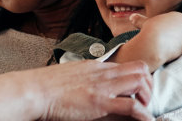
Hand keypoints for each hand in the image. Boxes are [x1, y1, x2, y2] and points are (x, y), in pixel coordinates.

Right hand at [29, 60, 153, 120]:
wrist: (34, 91)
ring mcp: (103, 87)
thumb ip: (83, 78)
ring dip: (147, 97)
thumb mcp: (69, 76)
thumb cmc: (45, 87)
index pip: (127, 65)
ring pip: (140, 82)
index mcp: (95, 67)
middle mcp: (103, 73)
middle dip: (148, 86)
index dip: (138, 78)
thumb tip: (86, 86)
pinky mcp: (100, 102)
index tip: (137, 92)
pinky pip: (132, 106)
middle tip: (143, 101)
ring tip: (143, 110)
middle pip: (140, 69)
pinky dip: (144, 115)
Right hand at [121, 12, 181, 70]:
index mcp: (178, 16)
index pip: (175, 22)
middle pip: (180, 31)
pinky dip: (174, 51)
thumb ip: (140, 20)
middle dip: (172, 35)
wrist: (154, 44)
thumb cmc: (149, 31)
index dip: (166, 27)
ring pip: (180, 41)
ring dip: (173, 43)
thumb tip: (131, 17)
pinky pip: (180, 49)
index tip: (159, 32)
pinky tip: (166, 52)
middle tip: (161, 40)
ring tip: (162, 46)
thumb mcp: (144, 23)